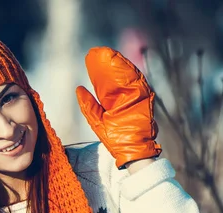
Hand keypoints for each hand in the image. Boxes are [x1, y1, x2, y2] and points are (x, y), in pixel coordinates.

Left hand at [76, 47, 161, 168]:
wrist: (131, 150)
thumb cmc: (115, 139)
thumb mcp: (96, 120)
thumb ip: (88, 104)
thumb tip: (79, 88)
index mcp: (115, 101)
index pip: (106, 82)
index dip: (99, 70)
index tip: (91, 58)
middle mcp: (126, 96)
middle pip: (116, 75)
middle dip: (106, 63)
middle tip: (96, 52)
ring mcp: (136, 95)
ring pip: (126, 74)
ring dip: (116, 62)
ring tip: (104, 53)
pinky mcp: (144, 97)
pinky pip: (135, 79)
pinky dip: (126, 69)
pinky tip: (117, 61)